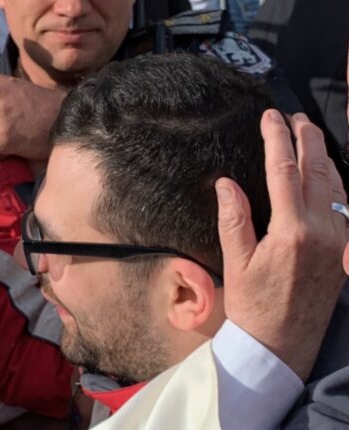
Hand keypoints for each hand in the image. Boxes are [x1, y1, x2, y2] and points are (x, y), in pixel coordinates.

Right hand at [215, 110, 347, 380]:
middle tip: (292, 116)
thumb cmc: (254, 306)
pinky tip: (325, 173)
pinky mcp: (345, 250)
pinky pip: (345, 203)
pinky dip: (335, 180)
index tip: (269, 117)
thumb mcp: (237, 262)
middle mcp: (324, 230)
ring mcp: (341, 239)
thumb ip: (234, 219)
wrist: (282, 344)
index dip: (276, 139)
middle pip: (318, 168)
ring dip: (323, 155)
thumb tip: (226, 183)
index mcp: (293, 230)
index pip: (285, 170)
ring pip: (337, 183)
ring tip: (308, 134)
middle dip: (306, 137)